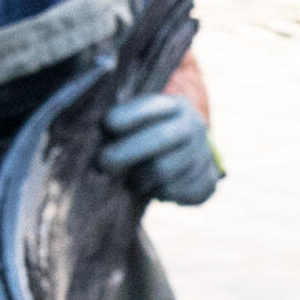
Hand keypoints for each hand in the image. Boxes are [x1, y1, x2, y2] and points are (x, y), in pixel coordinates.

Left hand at [99, 92, 222, 207]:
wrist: (193, 158)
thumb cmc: (154, 136)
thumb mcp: (145, 121)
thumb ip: (124, 123)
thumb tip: (92, 138)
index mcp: (176, 106)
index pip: (152, 107)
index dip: (128, 115)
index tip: (107, 124)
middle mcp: (194, 126)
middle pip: (158, 139)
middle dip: (125, 152)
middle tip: (103, 163)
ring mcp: (202, 154)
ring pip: (163, 172)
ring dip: (140, 179)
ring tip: (132, 180)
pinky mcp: (207, 182)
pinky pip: (175, 193)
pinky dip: (158, 194)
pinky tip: (153, 188)